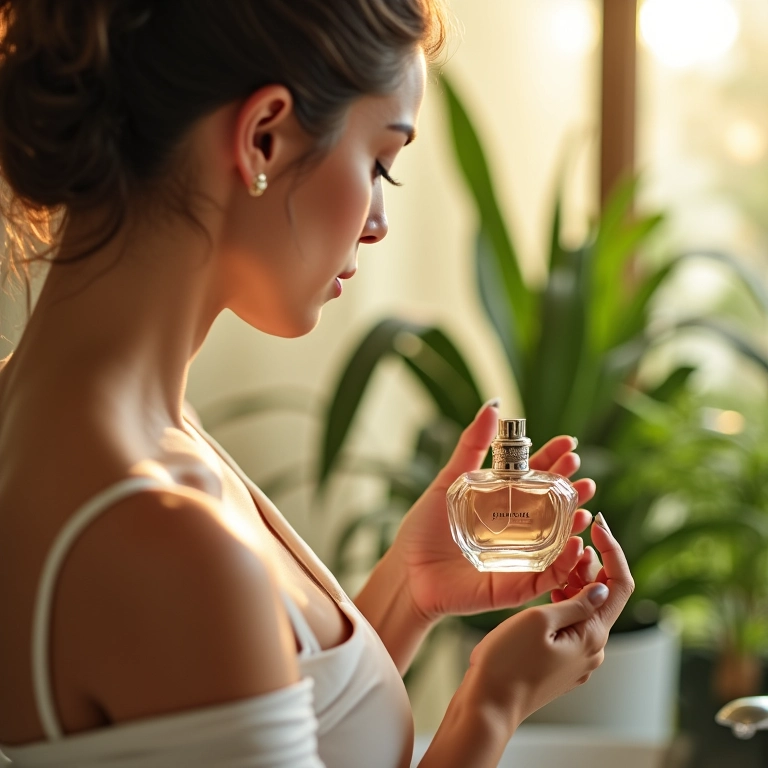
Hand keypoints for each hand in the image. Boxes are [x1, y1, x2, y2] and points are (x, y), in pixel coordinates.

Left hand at [393, 402, 595, 622]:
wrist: (407, 571)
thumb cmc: (425, 529)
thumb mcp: (451, 480)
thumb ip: (472, 446)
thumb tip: (493, 407)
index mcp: (503, 502)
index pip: (537, 478)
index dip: (554, 460)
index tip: (568, 444)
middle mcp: (517, 528)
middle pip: (554, 505)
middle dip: (571, 487)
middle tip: (580, 472)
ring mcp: (520, 556)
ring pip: (560, 539)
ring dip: (576, 521)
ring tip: (583, 502)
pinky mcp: (517, 585)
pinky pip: (550, 576)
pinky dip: (567, 561)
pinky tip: (575, 542)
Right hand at [465, 517, 633, 730]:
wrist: (488, 704)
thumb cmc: (507, 663)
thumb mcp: (539, 620)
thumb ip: (574, 601)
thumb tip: (600, 586)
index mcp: (592, 635)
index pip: (618, 585)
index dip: (613, 551)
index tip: (598, 525)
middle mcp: (591, 649)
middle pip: (603, 595)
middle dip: (591, 562)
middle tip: (569, 536)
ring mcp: (577, 657)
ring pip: (585, 609)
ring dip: (576, 580)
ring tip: (557, 556)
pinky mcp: (560, 662)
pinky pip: (571, 624)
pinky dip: (564, 600)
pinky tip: (547, 588)